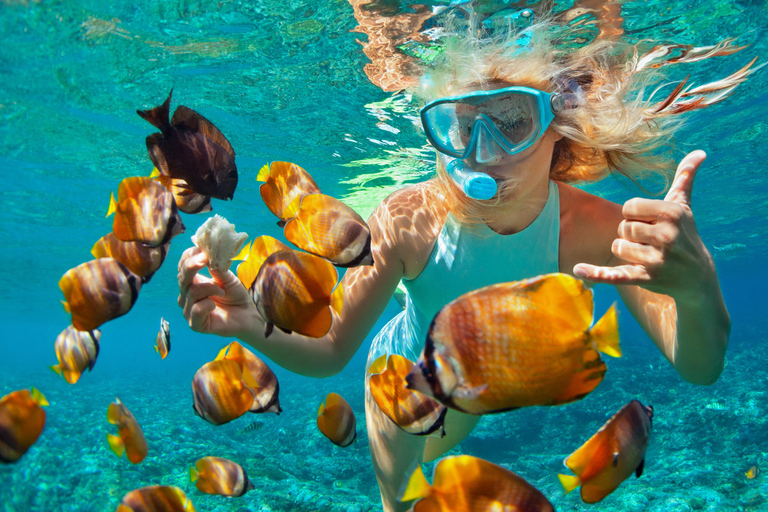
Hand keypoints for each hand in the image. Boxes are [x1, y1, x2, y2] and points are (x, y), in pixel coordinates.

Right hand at [177, 246, 259, 336]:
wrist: (248, 315)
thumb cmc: (236, 295)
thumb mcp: (227, 277)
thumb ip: (216, 267)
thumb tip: (207, 252)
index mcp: (192, 282)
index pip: (182, 266)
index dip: (189, 256)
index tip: (202, 249)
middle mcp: (186, 296)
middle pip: (182, 278)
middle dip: (192, 265)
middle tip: (205, 258)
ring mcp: (189, 310)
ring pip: (191, 292)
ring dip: (210, 288)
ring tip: (222, 290)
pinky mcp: (196, 324)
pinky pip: (196, 310)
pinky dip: (207, 304)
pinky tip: (215, 304)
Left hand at [574, 150, 714, 299]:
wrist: (697, 277)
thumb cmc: (685, 234)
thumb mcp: (684, 206)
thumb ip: (685, 178)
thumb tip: (699, 152)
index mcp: (671, 214)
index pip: (629, 207)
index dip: (634, 216)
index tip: (650, 223)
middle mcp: (666, 235)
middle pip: (622, 227)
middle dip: (630, 234)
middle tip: (650, 242)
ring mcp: (657, 259)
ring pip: (618, 247)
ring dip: (626, 251)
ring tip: (647, 255)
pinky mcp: (646, 278)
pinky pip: (616, 274)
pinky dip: (596, 274)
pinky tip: (578, 270)